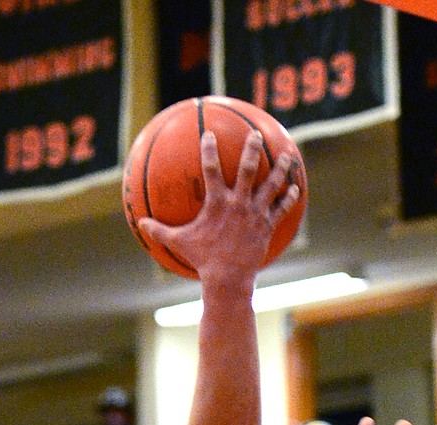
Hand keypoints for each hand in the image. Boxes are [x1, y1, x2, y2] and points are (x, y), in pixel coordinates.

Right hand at [138, 130, 299, 287]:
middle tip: (255, 134)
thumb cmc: (203, 260)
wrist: (228, 279)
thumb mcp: (180, 243)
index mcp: (217, 203)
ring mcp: (255, 214)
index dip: (209, 150)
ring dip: (280, 168)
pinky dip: (289, 197)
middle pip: (248, 168)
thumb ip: (160, 231)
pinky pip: (281, 208)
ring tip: (286, 154)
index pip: (211, 169)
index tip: (209, 134)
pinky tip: (296, 188)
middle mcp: (238, 203)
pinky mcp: (266, 226)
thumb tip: (140, 223)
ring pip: (271, 184)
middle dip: (252, 148)